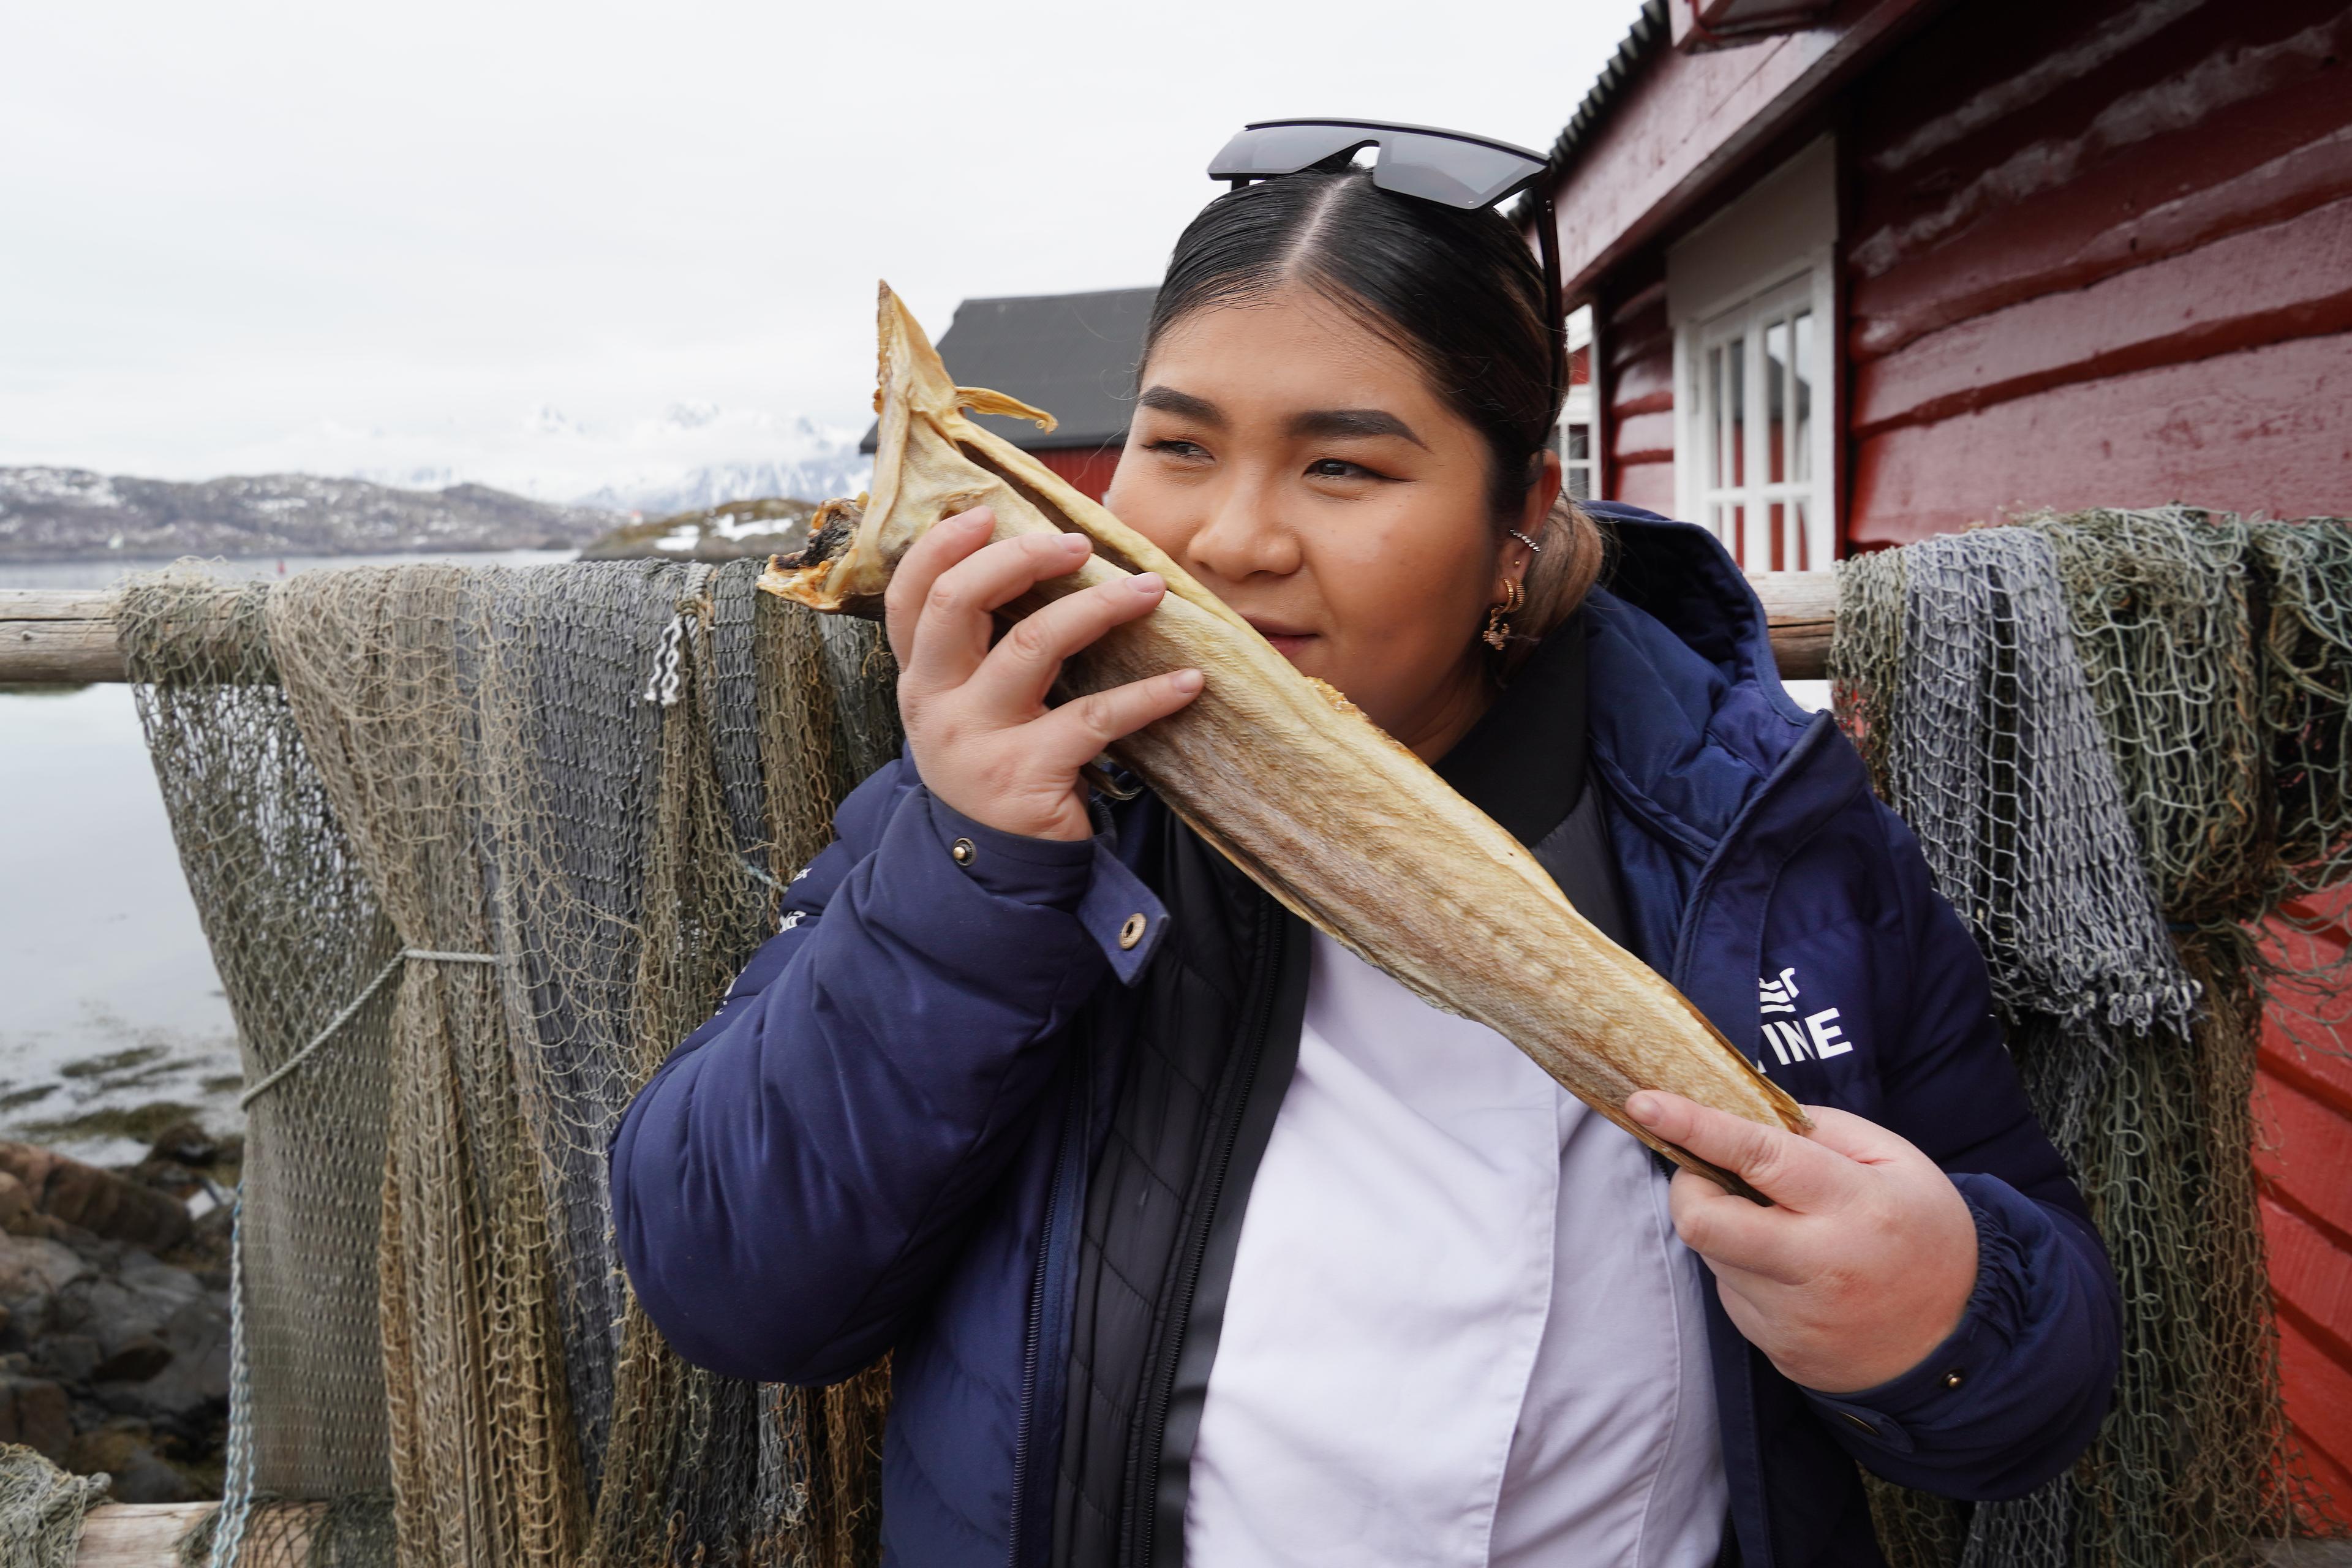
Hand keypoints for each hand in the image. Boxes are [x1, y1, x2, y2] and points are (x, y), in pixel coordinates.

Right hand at [886, 506, 1203, 840]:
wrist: (996, 870)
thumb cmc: (999, 766)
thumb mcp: (969, 709)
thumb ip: (981, 649)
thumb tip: (1037, 559)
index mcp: (919, 679)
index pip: (909, 598)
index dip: (941, 547)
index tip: (988, 511)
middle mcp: (934, 705)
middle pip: (959, 604)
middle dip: (1021, 558)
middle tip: (1078, 544)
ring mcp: (976, 741)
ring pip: (1034, 645)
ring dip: (1100, 606)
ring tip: (1151, 589)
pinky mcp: (1026, 776)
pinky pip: (1095, 718)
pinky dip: (1149, 695)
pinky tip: (1188, 681)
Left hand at [1626, 1091, 1978, 1393]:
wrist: (1959, 1344)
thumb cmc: (1925, 1235)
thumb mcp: (1897, 1161)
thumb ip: (1822, 1130)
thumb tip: (1745, 1113)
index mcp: (1854, 1205)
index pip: (1757, 1155)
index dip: (1694, 1125)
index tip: (1645, 1103)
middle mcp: (1818, 1265)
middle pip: (1704, 1221)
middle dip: (1688, 1186)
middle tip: (1712, 1173)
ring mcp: (1794, 1315)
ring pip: (1713, 1255)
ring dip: (1725, 1228)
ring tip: (1778, 1226)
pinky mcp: (1779, 1349)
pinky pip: (1732, 1294)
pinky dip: (1744, 1269)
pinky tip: (1790, 1270)